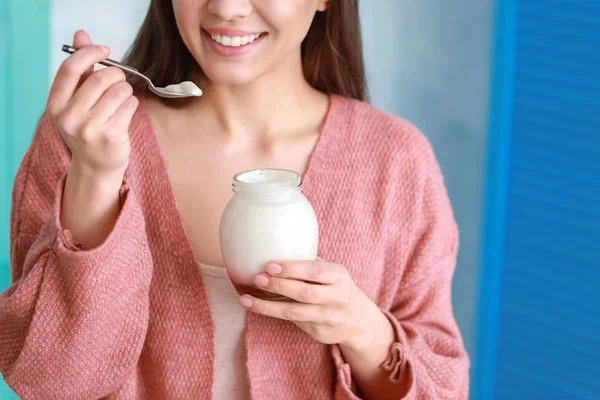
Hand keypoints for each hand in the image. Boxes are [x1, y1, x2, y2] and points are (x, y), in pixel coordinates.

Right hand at [47, 30, 137, 179]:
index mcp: (56, 105)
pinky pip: (130, 105)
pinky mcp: (111, 136)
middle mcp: (70, 117)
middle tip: (119, 81)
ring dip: (126, 91)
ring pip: (119, 91)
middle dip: (116, 75)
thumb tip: (82, 34)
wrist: (96, 165)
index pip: (71, 69)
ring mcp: (90, 128)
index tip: (105, 50)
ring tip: (122, 100)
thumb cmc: (88, 126)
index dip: (90, 53)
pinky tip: (126, 112)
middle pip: (101, 78)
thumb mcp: (77, 100)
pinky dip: (132, 104)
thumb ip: (80, 68)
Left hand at [239, 259, 383, 350]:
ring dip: (267, 306)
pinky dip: (272, 313)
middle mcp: (336, 298)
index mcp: (339, 276)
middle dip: (279, 286)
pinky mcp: (318, 332)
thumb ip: (312, 264)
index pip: (315, 271)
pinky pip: (292, 322)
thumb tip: (278, 246)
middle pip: (305, 293)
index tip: (270, 265)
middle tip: (257, 278)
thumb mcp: (333, 273)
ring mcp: (327, 317)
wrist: (359, 321)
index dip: (292, 268)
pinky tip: (255, 307)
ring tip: (246, 299)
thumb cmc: (337, 288)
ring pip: (294, 312)